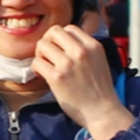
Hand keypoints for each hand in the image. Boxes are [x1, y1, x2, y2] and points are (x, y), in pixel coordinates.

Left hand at [33, 25, 132, 139]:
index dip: (61, 38)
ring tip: (47, 66)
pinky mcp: (57, 77)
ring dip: (41, 55)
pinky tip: (44, 75)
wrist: (102, 112)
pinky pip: (37, 63)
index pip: (69, 28)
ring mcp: (68, 64)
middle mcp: (80, 51)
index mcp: (93, 45)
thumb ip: (85, 49)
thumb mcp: (99, 60)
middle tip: (50, 56)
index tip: (60, 50)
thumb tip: (65, 41)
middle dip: (48, 42)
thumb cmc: (100, 90)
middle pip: (53, 31)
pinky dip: (37, 68)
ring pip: (42, 45)